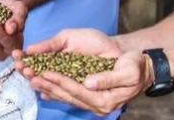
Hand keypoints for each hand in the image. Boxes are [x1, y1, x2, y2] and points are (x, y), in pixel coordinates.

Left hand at [29, 50, 150, 114]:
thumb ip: (107, 79)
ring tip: (31, 80)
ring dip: (48, 88)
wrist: (143, 68)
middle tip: (30, 76)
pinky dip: (56, 92)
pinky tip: (43, 90)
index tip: (45, 72)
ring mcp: (93, 104)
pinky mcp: (90, 98)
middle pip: (68, 96)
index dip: (60, 81)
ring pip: (66, 97)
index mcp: (106, 100)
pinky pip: (70, 96)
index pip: (77, 91)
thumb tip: (88, 83)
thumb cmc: (136, 67)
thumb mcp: (128, 71)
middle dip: (48, 85)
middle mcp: (98, 106)